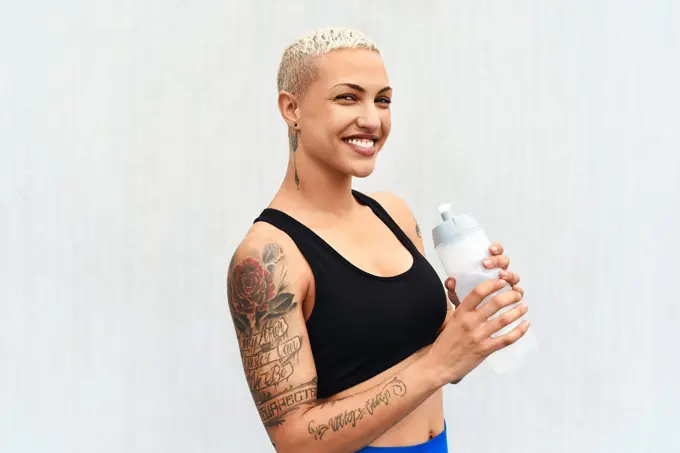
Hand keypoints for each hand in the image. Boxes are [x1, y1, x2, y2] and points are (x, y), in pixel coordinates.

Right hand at [430, 262, 529, 385]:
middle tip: (517, 294)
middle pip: (496, 303)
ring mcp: (479, 336)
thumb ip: (457, 304)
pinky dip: (519, 331)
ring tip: (524, 306)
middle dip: (511, 296)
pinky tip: (525, 325)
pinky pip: (507, 339)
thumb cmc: (444, 341)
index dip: (492, 284)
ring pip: (504, 319)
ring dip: (517, 311)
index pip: (478, 292)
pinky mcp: (485, 349)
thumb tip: (455, 285)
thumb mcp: (449, 319)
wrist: (438, 364)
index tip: (502, 282)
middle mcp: (471, 322)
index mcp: (461, 312)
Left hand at [444, 242, 521, 307]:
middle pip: (505, 261)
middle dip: (497, 260)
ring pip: (513, 275)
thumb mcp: (458, 293)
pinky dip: (519, 290)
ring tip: (501, 275)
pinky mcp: (512, 296)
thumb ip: (453, 288)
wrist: (472, 318)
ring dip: (508, 273)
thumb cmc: (467, 300)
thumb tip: (450, 281)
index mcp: (489, 267)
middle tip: (486, 264)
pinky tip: (515, 290)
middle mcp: (500, 272)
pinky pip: (519, 291)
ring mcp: (508, 284)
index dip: (496, 248)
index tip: (489, 249)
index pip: (496, 252)